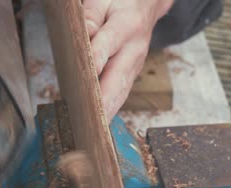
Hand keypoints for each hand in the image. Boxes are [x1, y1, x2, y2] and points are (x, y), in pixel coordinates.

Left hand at [83, 0, 173, 120]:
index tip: (83, 83)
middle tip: (89, 122)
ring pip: (121, 92)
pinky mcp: (133, 73)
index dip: (94, 65)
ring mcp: (136, 64)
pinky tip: (99, 121)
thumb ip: (91, 16)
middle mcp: (135, 49)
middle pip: (117, 80)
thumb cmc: (122, 1)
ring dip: (107, 112)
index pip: (106, 47)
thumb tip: (84, 36)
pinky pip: (122, 93)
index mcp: (127, 26)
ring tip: (92, 131)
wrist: (148, 4)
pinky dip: (111, 108)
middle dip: (103, 103)